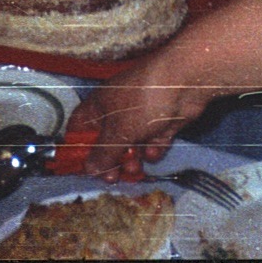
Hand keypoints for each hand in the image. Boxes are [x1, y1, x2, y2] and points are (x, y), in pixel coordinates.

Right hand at [60, 57, 211, 178]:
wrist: (183, 84)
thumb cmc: (142, 102)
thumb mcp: (118, 131)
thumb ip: (103, 153)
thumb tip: (89, 170)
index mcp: (98, 106)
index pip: (79, 128)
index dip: (78, 149)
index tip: (82, 170)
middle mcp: (117, 111)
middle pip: (106, 142)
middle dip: (110, 161)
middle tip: (113, 178)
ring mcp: (140, 117)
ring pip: (130, 146)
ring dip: (132, 159)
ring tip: (136, 168)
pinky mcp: (160, 123)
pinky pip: (151, 142)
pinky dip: (153, 149)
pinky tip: (155, 149)